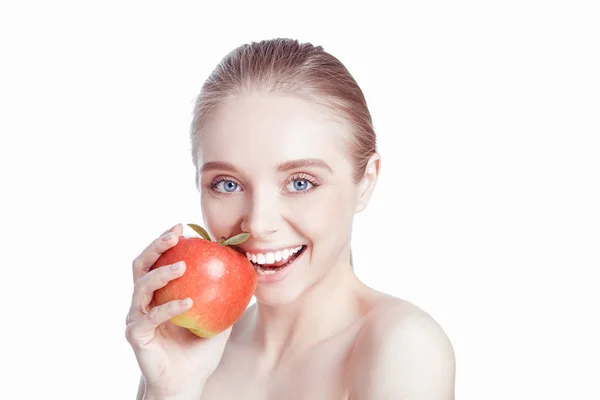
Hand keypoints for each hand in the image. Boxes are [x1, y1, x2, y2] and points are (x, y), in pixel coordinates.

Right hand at [125, 223, 230, 397]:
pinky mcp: (137, 336)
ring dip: (161, 273)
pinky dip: (170, 308)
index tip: (181, 228)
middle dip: (156, 246)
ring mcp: (137, 318)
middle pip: (141, 266)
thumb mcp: (218, 318)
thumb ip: (226, 294)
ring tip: (182, 266)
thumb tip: (248, 268)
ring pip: (141, 287)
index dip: (164, 242)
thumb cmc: (199, 350)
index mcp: (157, 294)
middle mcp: (142, 303)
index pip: (155, 261)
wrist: (186, 383)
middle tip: (174, 235)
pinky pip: (151, 317)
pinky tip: (188, 303)